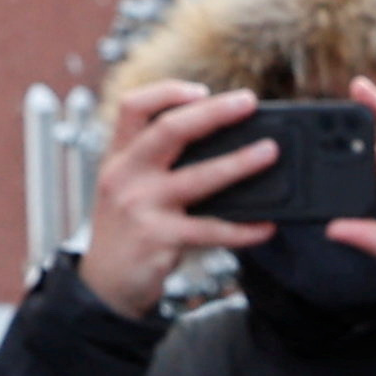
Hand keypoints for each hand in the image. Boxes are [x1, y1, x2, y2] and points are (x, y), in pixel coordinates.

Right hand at [74, 84, 277, 321]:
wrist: (105, 284)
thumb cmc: (126, 230)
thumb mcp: (126, 187)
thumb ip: (156, 163)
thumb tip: (222, 143)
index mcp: (118, 157)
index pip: (133, 107)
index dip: (168, 92)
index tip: (202, 91)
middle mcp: (126, 176)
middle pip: (170, 130)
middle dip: (213, 112)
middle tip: (248, 102)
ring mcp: (142, 208)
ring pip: (199, 177)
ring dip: (239, 163)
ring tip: (269, 152)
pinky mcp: (160, 239)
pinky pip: (212, 230)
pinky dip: (243, 229)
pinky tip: (266, 226)